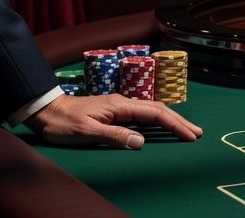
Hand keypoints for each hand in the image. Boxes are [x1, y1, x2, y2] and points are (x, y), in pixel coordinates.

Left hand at [26, 93, 201, 149]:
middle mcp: (123, 103)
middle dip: (179, 121)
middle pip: (158, 110)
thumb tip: (142, 142)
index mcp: (120, 105)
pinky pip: (142, 115)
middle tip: (197, 133)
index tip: (191, 135)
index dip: (175, 124)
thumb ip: (115, 136)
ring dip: (170, 120)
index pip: (155, 114)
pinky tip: (160, 127)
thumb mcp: (87, 132)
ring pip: (152, 111)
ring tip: (185, 130)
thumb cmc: (64, 122)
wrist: (47, 110)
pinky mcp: (114, 111)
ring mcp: (119, 106)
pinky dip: (157, 121)